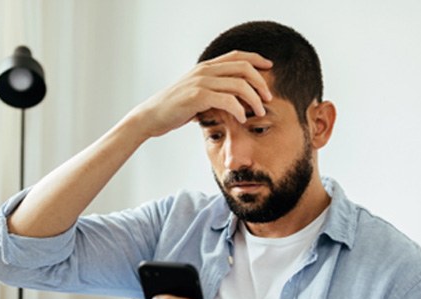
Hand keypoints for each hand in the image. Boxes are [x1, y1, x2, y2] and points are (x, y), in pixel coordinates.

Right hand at [130, 50, 272, 139]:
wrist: (151, 117)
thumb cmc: (171, 110)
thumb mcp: (193, 97)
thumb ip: (210, 94)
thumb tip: (226, 103)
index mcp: (205, 68)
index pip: (237, 57)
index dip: (257, 60)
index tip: (269, 70)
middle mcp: (205, 71)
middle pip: (244, 68)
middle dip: (261, 83)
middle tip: (268, 98)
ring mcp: (201, 82)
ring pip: (239, 84)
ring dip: (254, 99)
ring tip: (259, 112)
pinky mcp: (198, 97)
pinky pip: (227, 100)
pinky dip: (239, 110)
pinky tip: (242, 119)